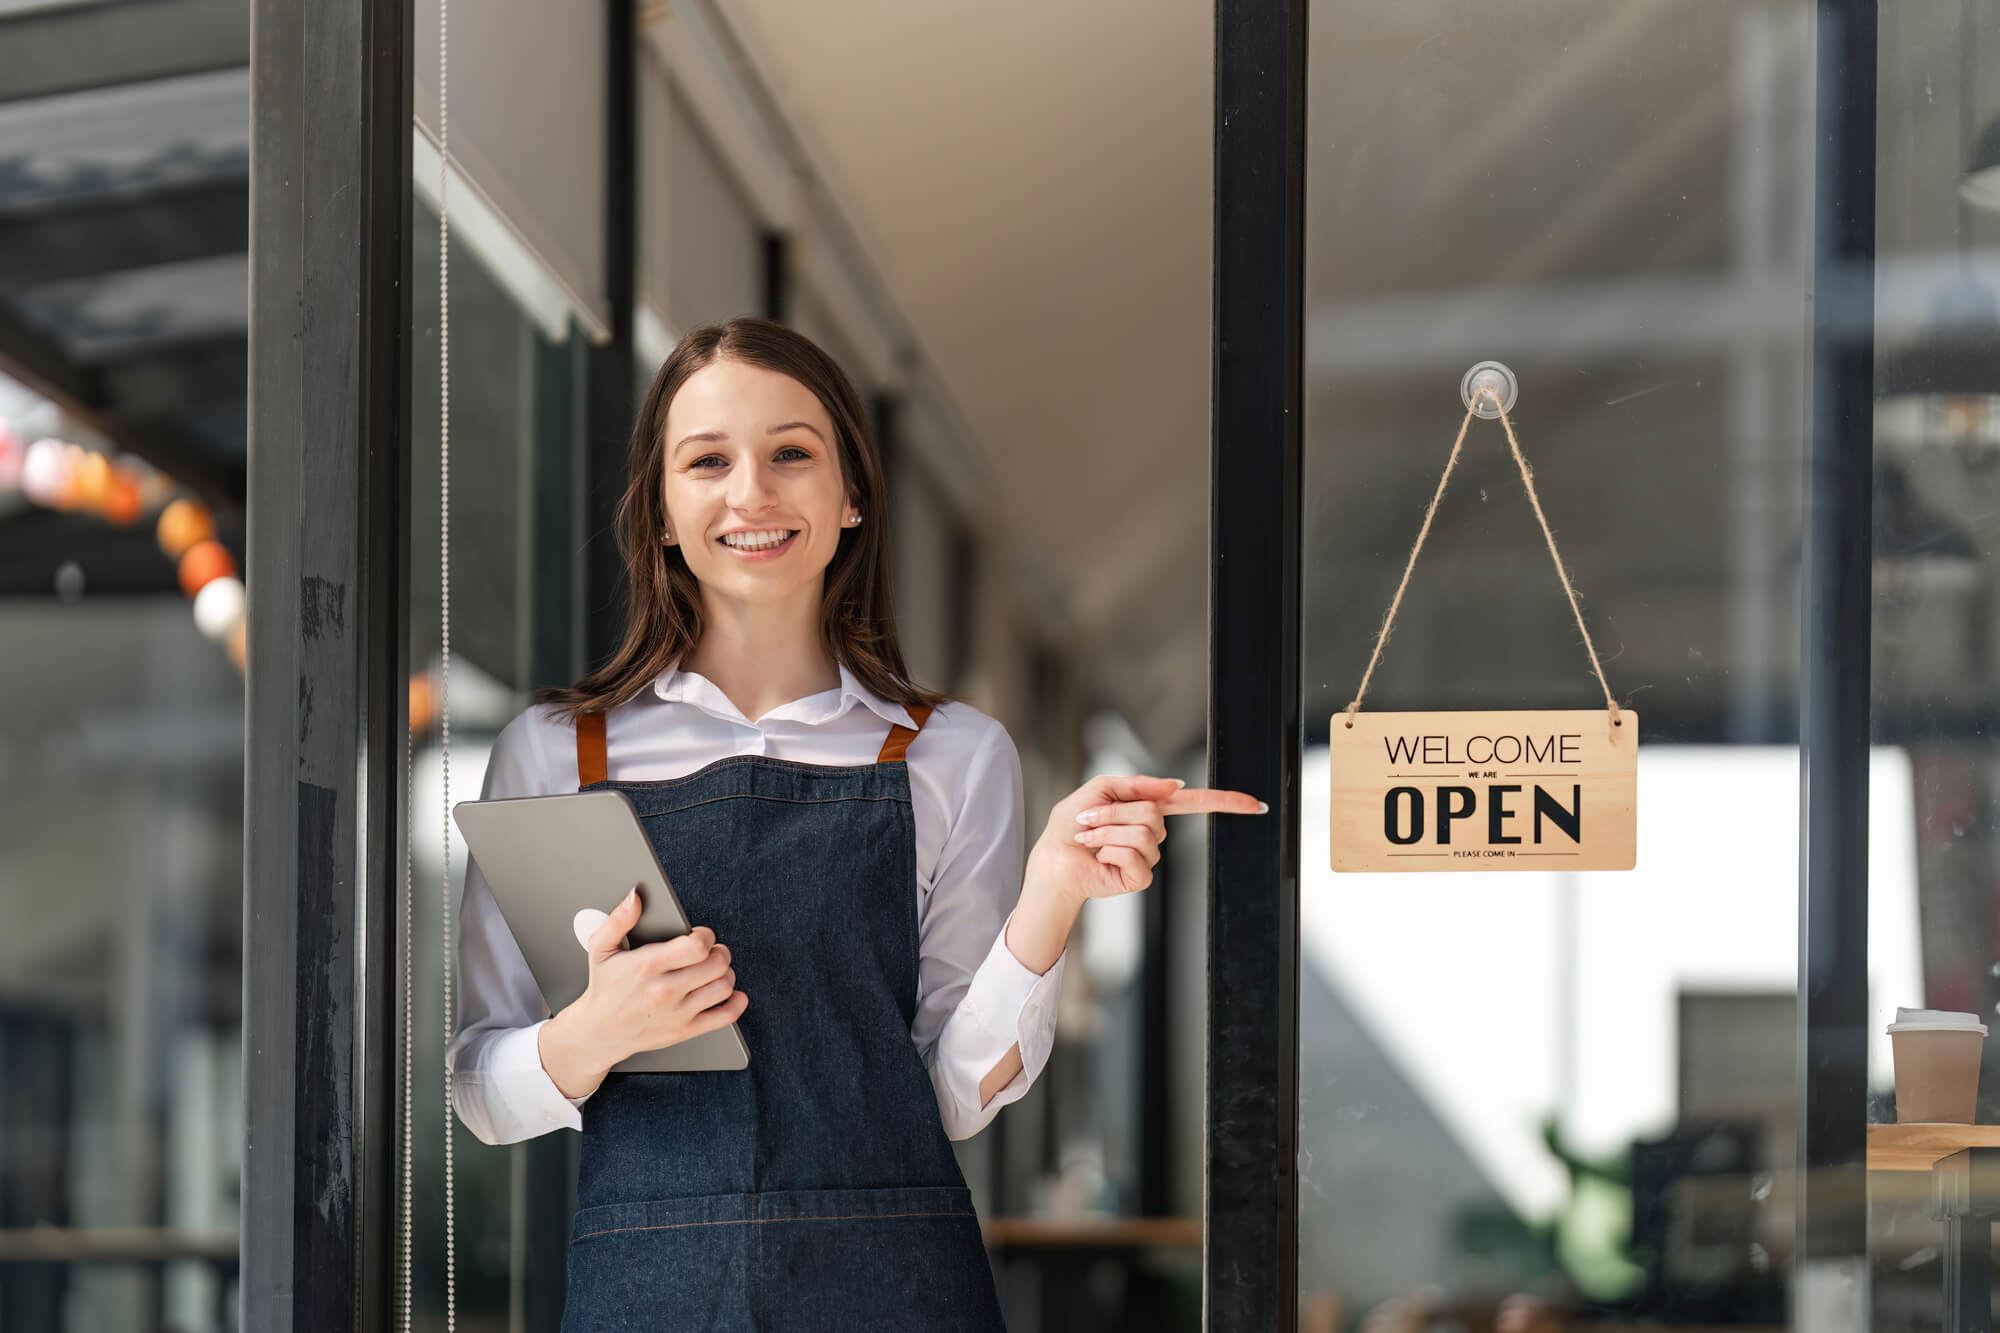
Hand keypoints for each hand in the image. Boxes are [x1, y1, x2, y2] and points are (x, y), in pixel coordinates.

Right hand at [539, 889, 747, 1096]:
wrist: (599, 1032)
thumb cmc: (605, 987)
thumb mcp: (601, 949)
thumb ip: (618, 920)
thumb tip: (634, 897)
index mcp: (648, 966)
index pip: (697, 946)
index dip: (705, 936)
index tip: (700, 936)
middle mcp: (665, 991)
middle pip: (716, 964)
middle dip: (719, 952)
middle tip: (711, 951)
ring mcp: (677, 1013)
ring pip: (723, 986)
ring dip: (726, 973)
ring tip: (714, 970)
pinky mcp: (685, 1030)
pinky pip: (725, 1016)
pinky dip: (736, 1003)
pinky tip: (730, 993)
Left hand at [1026, 774, 1266, 904]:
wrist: (1053, 857)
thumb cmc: (1072, 824)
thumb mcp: (1101, 790)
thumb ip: (1138, 784)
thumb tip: (1175, 784)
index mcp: (1147, 808)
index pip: (1192, 803)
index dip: (1224, 802)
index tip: (1255, 804)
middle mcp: (1153, 832)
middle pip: (1154, 811)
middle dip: (1114, 812)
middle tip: (1089, 820)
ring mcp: (1149, 856)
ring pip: (1143, 831)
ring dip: (1107, 830)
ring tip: (1090, 838)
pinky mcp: (1140, 877)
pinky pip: (1134, 854)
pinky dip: (1108, 849)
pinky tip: (1099, 856)